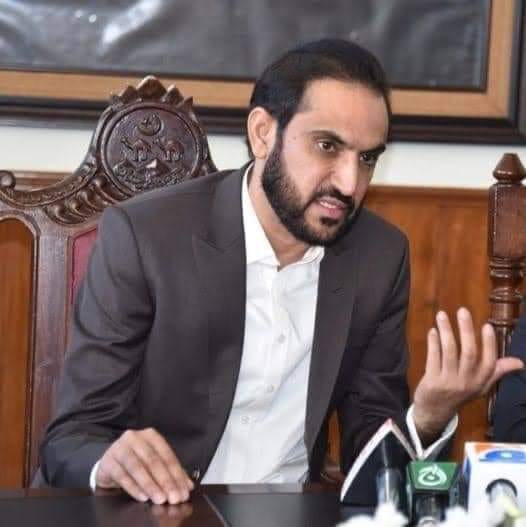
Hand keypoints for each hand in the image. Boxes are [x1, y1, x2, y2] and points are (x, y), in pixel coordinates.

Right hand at [96, 427, 193, 504]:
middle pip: (153, 460)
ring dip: (150, 484)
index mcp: (151, 436)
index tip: (183, 491)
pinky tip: (143, 497)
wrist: (109, 464)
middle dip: (165, 481)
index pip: (167, 455)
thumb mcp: (153, 464)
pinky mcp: (108, 461)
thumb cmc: (135, 461)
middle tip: (173, 497)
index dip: (177, 474)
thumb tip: (187, 486)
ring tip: (159, 498)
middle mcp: (135, 438)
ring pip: (137, 467)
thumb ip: (171, 473)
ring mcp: (120, 448)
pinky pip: (122, 475)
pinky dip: (134, 487)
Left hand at [413, 307, 522, 440]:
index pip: (489, 362)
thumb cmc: (460, 393)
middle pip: (469, 353)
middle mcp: (467, 382)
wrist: (435, 412)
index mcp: (481, 381)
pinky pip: (433, 358)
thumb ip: (496, 371)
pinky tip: (433, 331)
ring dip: (446, 331)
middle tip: (462, 310)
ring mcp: (449, 382)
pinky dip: (433, 343)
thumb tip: (520, 363)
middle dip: (466, 330)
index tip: (486, 325)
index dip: (489, 344)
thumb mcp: (480, 385)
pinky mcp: (432, 381)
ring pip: (449, 352)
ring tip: (442, 315)